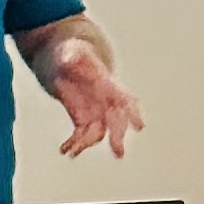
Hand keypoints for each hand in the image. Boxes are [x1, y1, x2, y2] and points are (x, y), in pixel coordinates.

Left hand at [40, 36, 144, 160]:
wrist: (65, 59)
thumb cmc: (72, 52)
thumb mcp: (70, 51)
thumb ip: (71, 56)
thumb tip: (68, 59)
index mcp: (107, 84)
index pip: (125, 100)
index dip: (133, 113)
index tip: (139, 127)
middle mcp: (105, 101)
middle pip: (116, 121)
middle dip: (118, 136)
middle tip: (119, 153)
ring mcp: (95, 111)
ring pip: (98, 132)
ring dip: (88, 144)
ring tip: (73, 152)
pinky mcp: (82, 119)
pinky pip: (82, 135)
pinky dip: (75, 144)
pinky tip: (64, 150)